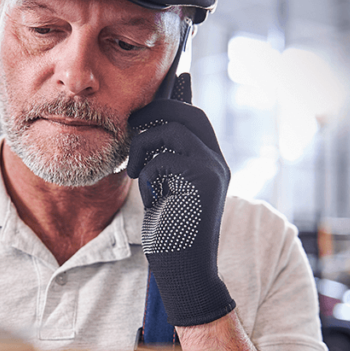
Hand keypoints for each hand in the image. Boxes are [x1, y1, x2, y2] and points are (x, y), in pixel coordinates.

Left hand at [127, 73, 234, 325]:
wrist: (186, 274)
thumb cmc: (170, 238)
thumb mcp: (165, 194)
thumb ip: (165, 164)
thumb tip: (149, 135)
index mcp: (210, 164)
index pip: (196, 119)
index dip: (181, 97)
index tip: (176, 76)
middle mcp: (217, 163)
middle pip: (188, 114)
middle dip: (157, 110)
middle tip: (132, 122)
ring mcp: (213, 170)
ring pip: (172, 129)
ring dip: (143, 145)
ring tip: (134, 171)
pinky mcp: (203, 182)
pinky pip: (163, 159)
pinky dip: (148, 174)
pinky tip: (150, 195)